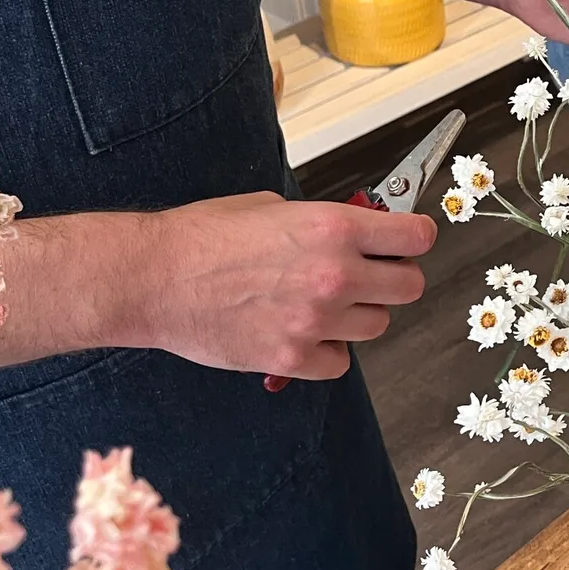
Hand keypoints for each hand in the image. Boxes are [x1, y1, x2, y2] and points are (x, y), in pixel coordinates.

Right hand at [140, 192, 433, 380]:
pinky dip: (328, 352)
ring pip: (378, 326)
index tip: (409, 241)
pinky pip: (340, 362)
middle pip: (409, 287)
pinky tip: (304, 334)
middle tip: (372, 275)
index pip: (415, 237)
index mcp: (334, 228)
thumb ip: (324, 224)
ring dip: (360, 315)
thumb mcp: (273, 208)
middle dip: (394, 278)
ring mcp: (316, 321)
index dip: (415, 239)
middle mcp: (335, 274)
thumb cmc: (202, 237)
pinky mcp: (292, 358)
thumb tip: (356, 233)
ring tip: (326, 304)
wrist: (153, 278)